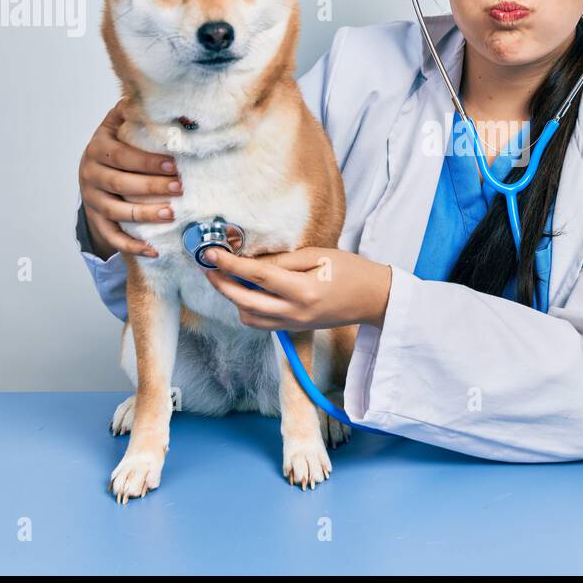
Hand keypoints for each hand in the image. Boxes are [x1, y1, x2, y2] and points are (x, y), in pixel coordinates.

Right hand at [78, 99, 182, 258]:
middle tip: (180, 188)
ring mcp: (92, 199)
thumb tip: (159, 94)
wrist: (92, 172)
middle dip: (152, 186)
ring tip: (171, 215)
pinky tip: (153, 250)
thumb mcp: (118, 127)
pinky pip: (112, 236)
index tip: (173, 164)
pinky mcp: (96, 220)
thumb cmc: (116, 147)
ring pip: (116, 211)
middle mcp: (90, 174)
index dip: (146, 160)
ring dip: (144, 214)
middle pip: (120, 183)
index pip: (121, 155)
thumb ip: (132, 112)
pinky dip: (132, 245)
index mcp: (98, 148)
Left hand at [199, 246, 392, 330]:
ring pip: (248, 317)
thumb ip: (284, 260)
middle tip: (208, 267)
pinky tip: (248, 291)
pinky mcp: (294, 328)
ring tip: (228, 277)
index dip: (230, 264)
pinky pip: (261, 323)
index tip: (210, 254)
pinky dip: (248, 308)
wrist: (374, 299)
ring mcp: (294, 324)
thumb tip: (252, 261)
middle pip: (244, 301)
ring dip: (233, 298)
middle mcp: (295, 312)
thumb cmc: (351, 271)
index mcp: (303, 290)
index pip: (257, 276)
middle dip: (221, 284)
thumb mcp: (319, 255)